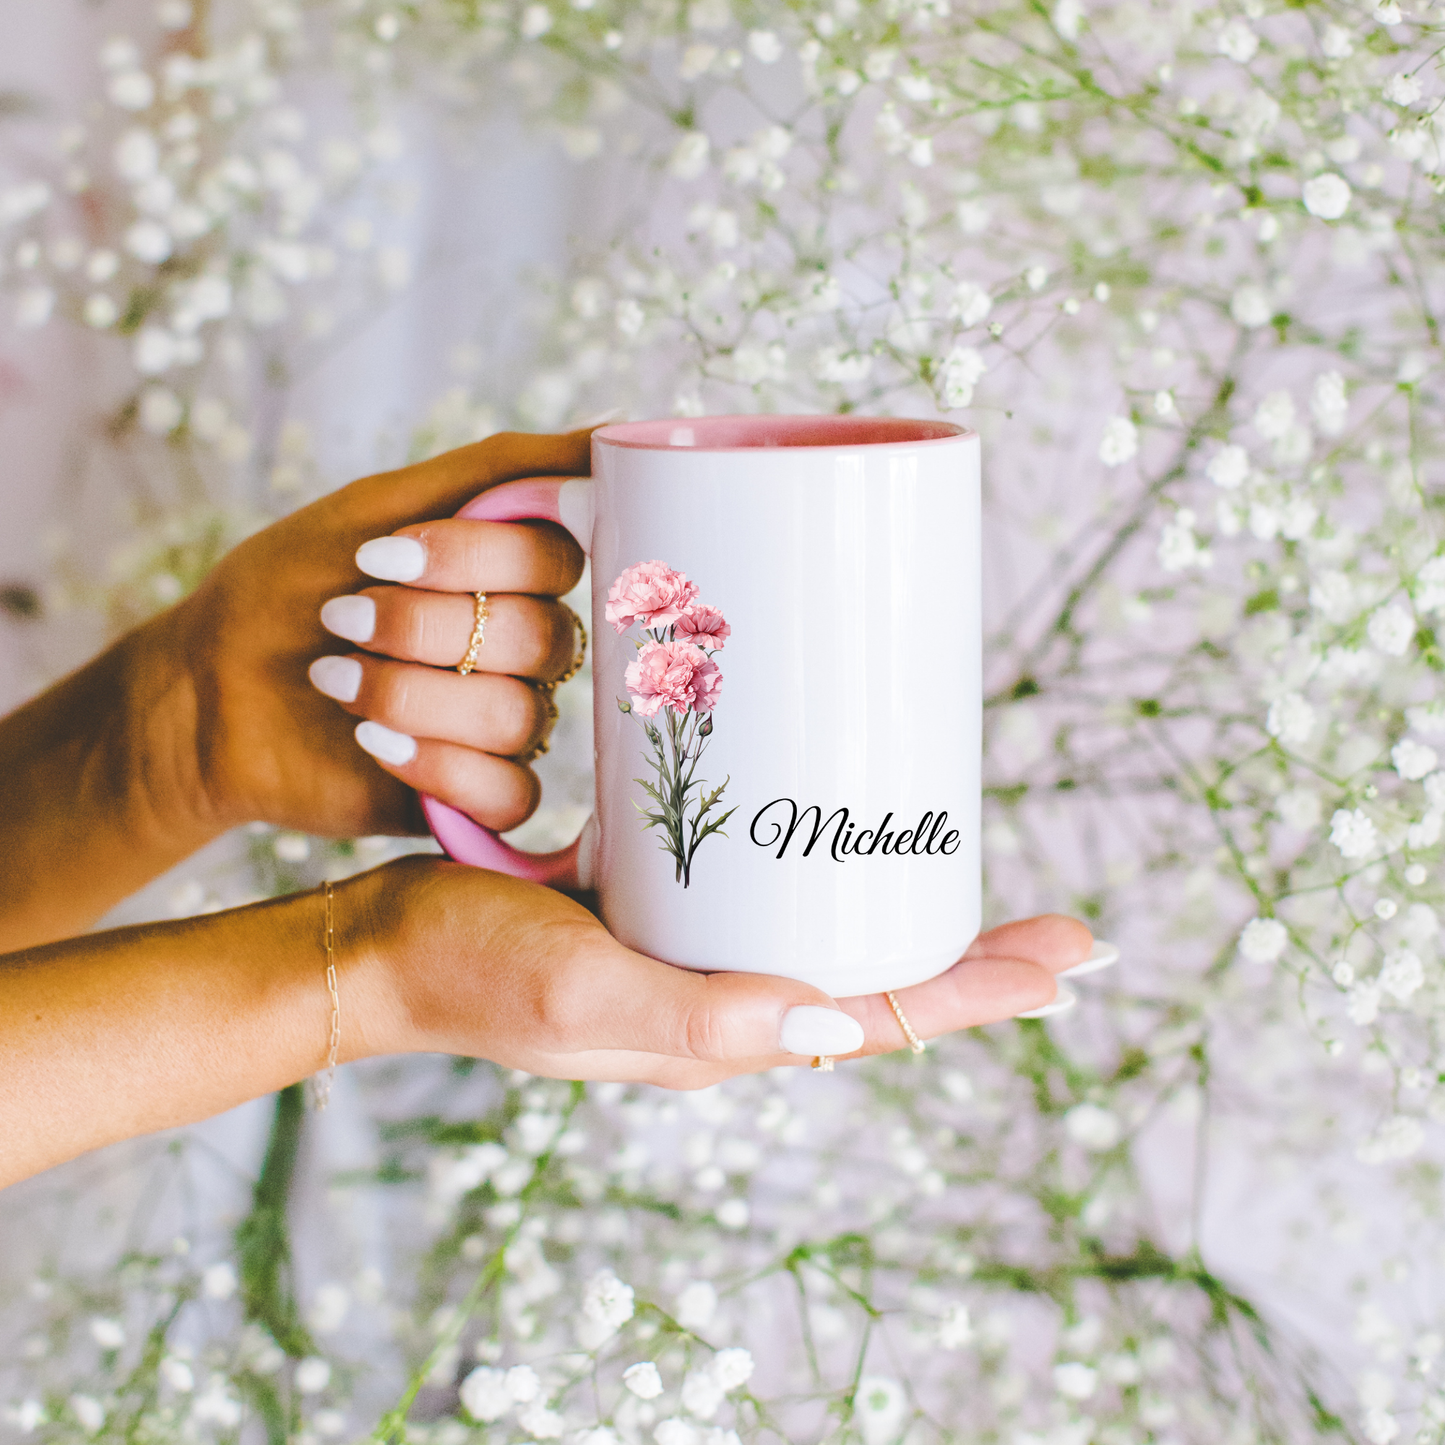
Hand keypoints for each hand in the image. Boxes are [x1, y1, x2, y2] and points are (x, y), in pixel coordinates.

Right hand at [0, 851, 1095, 1185]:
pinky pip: (760, 883)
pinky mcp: (658, 898)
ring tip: (965, 855)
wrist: (377, 941)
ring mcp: (695, 946)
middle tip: (1056, 918)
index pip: (882, 1020)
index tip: (1072, 957)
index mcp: (725, 1030)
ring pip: (823, 925)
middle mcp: (726, 992)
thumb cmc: (467, 973)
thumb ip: (699, 1017)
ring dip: (897, 898)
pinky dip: (812, 851)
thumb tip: (838, 1027)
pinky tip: (830, 804)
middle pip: (874, 976)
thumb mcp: (583, 993)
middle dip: (969, 954)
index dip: (982, 991)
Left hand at [165, 430, 588, 838]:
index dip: (474, 559)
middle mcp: (525, 650)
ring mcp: (507, 725)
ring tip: (334, 680)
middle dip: (422, 627)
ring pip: (520, 717)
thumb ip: (501, 472)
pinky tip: (373, 742)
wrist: (204, 691)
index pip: (560, 559)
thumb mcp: (380, 506)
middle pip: (544, 638)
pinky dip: (439, 766)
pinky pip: (513, 796)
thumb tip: (612, 432)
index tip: (378, 555)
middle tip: (340, 618)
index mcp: (513, 577)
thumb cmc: (289, 589)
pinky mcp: (480, 797)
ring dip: (410, 693)